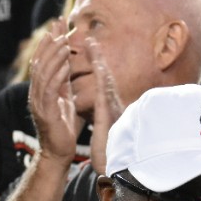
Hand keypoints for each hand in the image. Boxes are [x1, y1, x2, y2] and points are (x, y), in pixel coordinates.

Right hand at [27, 26, 80, 164]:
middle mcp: (37, 93)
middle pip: (41, 61)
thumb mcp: (66, 102)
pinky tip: (65, 63)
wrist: (59, 154)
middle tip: (58, 24)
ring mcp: (39, 101)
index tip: (58, 25)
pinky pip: (51, 89)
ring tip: (64, 40)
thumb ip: (65, 87)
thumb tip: (67, 70)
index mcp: (42, 90)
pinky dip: (58, 74)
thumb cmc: (64, 130)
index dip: (50, 42)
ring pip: (44, 73)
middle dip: (50, 42)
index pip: (44, 61)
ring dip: (54, 55)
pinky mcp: (46, 111)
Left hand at [85, 36, 123, 173]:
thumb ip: (104, 116)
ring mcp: (111, 105)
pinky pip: (103, 90)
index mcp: (106, 106)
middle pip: (103, 74)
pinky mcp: (108, 111)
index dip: (94, 65)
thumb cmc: (108, 148)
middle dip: (97, 56)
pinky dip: (101, 76)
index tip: (88, 52)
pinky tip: (97, 64)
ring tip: (91, 43)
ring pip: (104, 78)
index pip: (100, 82)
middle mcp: (111, 103)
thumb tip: (102, 110)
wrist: (111, 161)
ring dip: (99, 60)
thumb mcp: (104, 127)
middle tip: (89, 38)